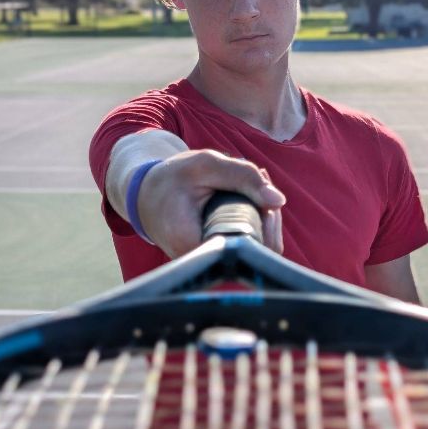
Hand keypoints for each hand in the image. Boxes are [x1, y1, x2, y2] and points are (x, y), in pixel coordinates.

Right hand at [137, 150, 285, 257]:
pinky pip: (248, 246)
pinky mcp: (218, 259)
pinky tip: (247, 201)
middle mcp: (202, 261)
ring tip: (249, 189)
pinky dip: (254, 222)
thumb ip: (243, 176)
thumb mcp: (206, 164)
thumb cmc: (173, 178)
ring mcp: (211, 264)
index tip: (263, 195)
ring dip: (262, 217)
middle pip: (258, 249)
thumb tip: (279, 201)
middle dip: (267, 214)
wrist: (147, 196)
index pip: (248, 245)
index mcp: (192, 243)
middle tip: (259, 182)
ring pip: (257, 249)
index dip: (265, 221)